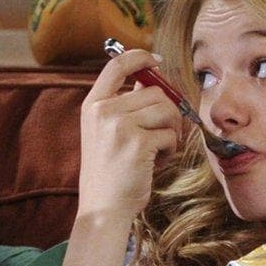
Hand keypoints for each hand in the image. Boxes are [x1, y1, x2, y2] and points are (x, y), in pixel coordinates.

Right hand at [77, 48, 182, 217]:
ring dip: (172, 131)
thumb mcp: (107, 132)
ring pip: (167, 110)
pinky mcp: (138, 143)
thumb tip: (153, 78)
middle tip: (165, 134)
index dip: (140, 57)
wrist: (103, 208)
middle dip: (169, 112)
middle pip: (155, 91)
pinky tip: (156, 163)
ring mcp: (119, 126)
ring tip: (159, 150)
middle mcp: (103, 111)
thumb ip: (125, 105)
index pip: (117, 65)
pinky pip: (171, 135)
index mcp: (93, 104)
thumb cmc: (110, 172)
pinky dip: (171, 150)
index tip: (157, 61)